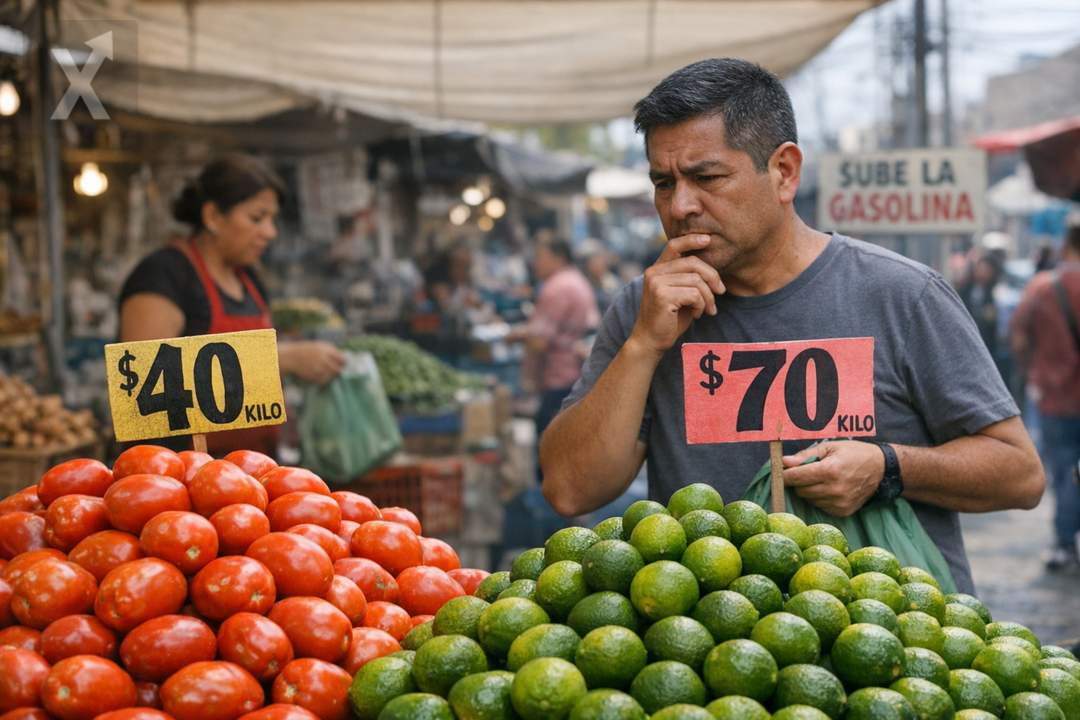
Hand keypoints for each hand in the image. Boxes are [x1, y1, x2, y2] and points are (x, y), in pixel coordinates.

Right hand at [286, 341, 345, 384]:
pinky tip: (322, 376)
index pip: (342, 359)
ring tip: (329, 373)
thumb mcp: (321, 346)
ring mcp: (318, 369)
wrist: (292, 357)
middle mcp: (323, 359)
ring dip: (332, 376)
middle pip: (338, 369)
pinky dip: (324, 380)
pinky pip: (323, 381)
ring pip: (331, 376)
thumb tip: (345, 358)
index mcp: (326, 350)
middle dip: (339, 370)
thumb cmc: (308, 350)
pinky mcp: (313, 376)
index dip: (344, 362)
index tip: (344, 364)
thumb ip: (333, 351)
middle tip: (339, 371)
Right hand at [629, 234, 725, 357]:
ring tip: (707, 309)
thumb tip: (712, 269)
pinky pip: (694, 294)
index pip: (674, 245)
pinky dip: (702, 305)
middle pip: (693, 263)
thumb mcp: (681, 294)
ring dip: (708, 297)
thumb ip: (690, 279)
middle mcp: (654, 272)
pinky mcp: (662, 295)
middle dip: (712, 277)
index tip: (708, 239)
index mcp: (657, 269)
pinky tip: (697, 314)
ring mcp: (656, 283)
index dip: (691, 240)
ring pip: (697, 280)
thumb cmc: (669, 319)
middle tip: (721, 292)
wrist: (651, 341)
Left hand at [781, 441, 884, 516]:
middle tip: (805, 472)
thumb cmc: (854, 453)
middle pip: (800, 490)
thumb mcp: (830, 447)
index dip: (784, 475)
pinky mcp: (843, 511)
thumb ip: (805, 456)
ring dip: (809, 490)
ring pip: (809, 499)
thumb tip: (784, 462)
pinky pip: (821, 506)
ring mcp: (839, 503)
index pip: (796, 477)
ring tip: (821, 479)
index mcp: (830, 471)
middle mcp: (834, 489)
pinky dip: (820, 498)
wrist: (881, 469)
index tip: (779, 472)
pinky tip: (830, 488)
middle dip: (798, 481)